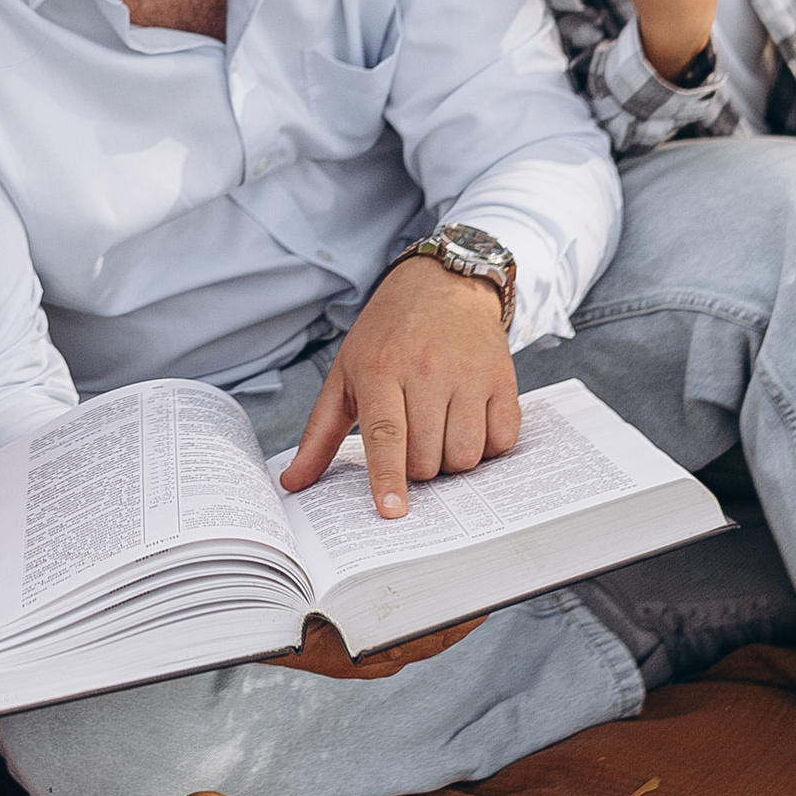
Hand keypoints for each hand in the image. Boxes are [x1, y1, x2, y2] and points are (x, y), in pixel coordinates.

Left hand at [278, 252, 519, 519]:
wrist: (441, 284)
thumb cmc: (386, 336)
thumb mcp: (345, 374)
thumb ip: (318, 433)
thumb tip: (292, 482)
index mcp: (381, 369)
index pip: (387, 435)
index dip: (388, 478)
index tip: (391, 512)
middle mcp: (427, 370)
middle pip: (428, 457)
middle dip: (418, 470)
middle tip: (412, 445)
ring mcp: (469, 374)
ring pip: (465, 455)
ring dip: (452, 462)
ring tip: (439, 435)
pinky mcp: (503, 378)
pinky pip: (502, 440)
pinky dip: (487, 447)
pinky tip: (470, 426)